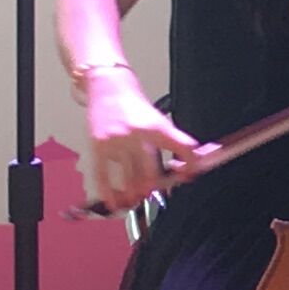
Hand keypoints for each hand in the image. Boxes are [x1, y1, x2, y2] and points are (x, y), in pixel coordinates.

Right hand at [80, 69, 204, 205]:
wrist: (109, 87)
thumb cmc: (134, 106)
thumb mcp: (159, 120)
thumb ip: (173, 141)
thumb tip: (189, 162)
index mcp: (156, 127)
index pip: (181, 147)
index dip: (190, 164)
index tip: (189, 175)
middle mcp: (137, 134)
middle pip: (150, 170)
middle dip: (154, 186)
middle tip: (156, 193)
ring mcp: (116, 141)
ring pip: (128, 176)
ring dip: (133, 193)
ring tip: (136, 199)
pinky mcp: (98, 145)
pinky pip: (103, 174)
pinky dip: (107, 191)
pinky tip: (112, 201)